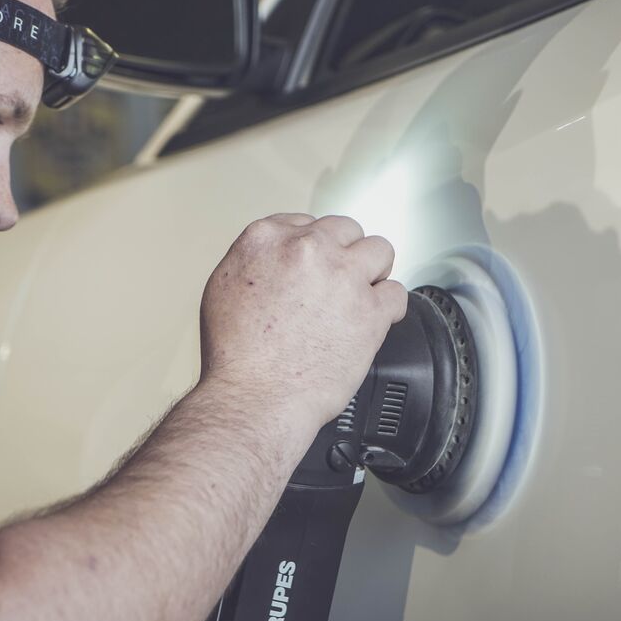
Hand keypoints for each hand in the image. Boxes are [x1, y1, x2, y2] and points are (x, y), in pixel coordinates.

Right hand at [198, 213, 407, 433]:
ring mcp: (343, 277)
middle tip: (338, 282)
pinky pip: (397, 294)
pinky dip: (388, 308)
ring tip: (362, 294)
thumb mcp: (223, 288)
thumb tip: (276, 260)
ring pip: (380, 250)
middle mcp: (308, 250)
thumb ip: (255, 261)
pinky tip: (374, 320)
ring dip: (373, 272)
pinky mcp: (370, 310)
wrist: (254, 397)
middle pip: (346, 230)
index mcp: (267, 239)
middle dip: (345, 254)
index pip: (306, 223)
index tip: (316, 265)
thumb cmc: (235, 356)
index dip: (314, 247)